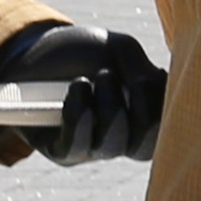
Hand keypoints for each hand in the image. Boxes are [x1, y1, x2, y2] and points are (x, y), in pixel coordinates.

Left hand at [0, 17, 164, 165]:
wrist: (33, 51)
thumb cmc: (82, 52)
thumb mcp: (120, 51)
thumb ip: (143, 73)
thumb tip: (158, 93)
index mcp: (141, 117)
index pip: (165, 132)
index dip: (167, 111)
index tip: (156, 78)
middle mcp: (119, 137)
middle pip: (144, 148)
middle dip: (142, 113)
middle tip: (128, 78)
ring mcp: (90, 146)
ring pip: (112, 145)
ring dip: (110, 106)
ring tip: (98, 75)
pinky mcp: (59, 149)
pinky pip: (76, 145)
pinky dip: (80, 115)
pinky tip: (78, 88)